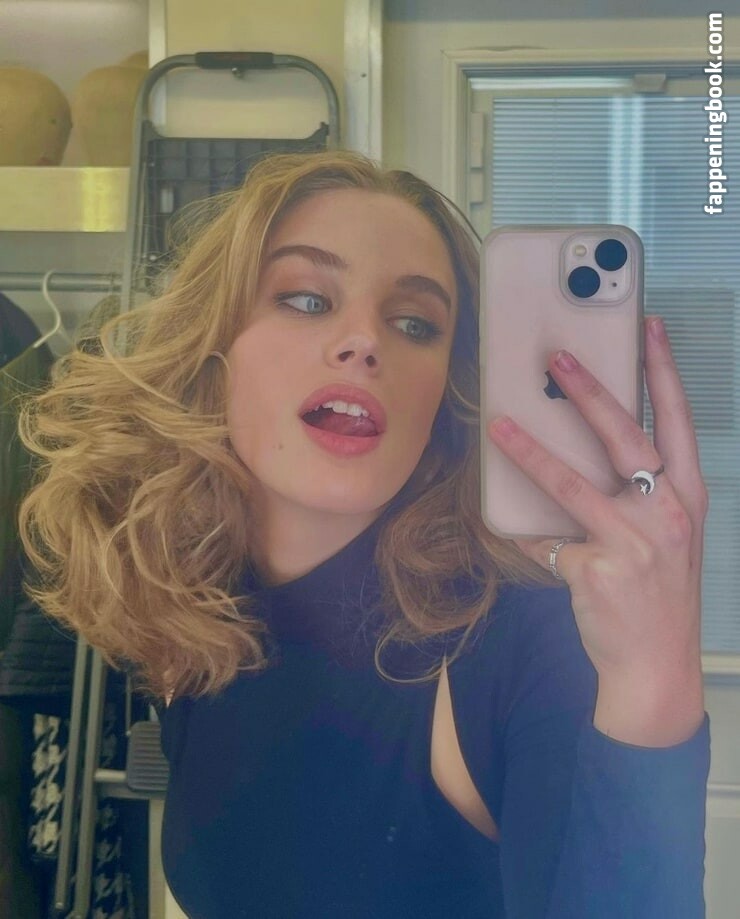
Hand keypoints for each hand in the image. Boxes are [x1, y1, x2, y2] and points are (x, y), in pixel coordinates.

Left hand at [487, 316, 708, 746]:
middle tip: (558, 356)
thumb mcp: (663, 536)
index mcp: (686, 496)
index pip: (678, 420)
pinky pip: (545, 540)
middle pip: (624, 436)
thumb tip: (581, 452)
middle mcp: (666, 512)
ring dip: (531, 450)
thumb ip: (636, 494)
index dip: (664, 371)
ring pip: (572, 482)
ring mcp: (632, 541)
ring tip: (500, 424)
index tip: (650, 327)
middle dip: (589, 390)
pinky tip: (510, 531)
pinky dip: (526, 536)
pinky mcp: (597, 568)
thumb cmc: (659, 594)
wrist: (656, 665)